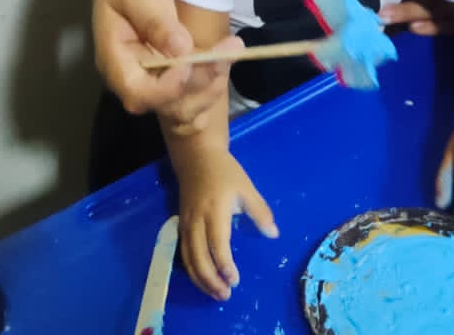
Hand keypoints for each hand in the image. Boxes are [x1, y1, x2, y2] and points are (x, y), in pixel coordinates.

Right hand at [92, 0, 227, 122]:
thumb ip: (156, 22)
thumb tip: (182, 49)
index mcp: (114, 62)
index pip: (137, 92)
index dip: (168, 86)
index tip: (190, 58)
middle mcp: (131, 80)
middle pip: (166, 104)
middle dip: (201, 83)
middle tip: (230, 49)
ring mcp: (151, 81)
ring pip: (184, 104)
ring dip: (213, 82)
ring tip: (233, 49)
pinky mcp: (169, 76)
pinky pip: (192, 91)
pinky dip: (213, 78)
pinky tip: (229, 54)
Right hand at [175, 149, 277, 301]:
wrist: (196, 157)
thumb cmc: (224, 172)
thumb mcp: (246, 188)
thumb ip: (260, 212)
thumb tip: (273, 234)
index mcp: (215, 210)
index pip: (217, 244)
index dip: (224, 265)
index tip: (235, 280)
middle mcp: (197, 221)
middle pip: (199, 257)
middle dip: (211, 280)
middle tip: (226, 295)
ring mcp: (186, 224)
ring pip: (189, 259)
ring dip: (201, 279)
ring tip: (216, 293)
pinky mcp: (180, 226)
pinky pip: (183, 253)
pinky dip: (192, 270)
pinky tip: (203, 280)